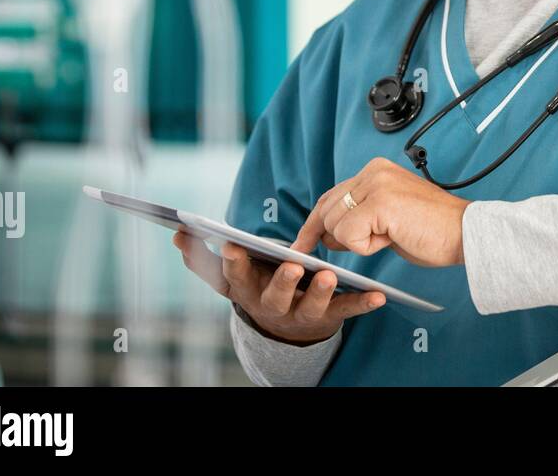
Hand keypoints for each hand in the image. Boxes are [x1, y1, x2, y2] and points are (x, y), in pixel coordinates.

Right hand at [173, 231, 383, 344]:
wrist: (285, 324)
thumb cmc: (257, 284)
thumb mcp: (229, 273)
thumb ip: (202, 254)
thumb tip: (177, 232)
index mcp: (247, 290)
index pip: (235, 277)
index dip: (233, 263)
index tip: (231, 245)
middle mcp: (273, 305)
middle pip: (274, 297)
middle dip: (281, 281)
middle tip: (291, 266)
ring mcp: (301, 313)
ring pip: (310, 306)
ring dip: (319, 292)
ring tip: (328, 274)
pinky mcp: (329, 316)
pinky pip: (347, 310)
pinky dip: (363, 304)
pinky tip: (379, 295)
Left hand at [292, 157, 470, 267]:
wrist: (464, 233)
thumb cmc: (432, 230)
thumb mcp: (387, 218)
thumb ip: (358, 217)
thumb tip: (324, 234)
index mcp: (375, 170)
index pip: (331, 196)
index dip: (315, 223)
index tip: (302, 243)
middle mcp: (372, 171)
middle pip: (327, 211)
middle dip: (336, 236)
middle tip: (372, 242)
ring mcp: (375, 185)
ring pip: (334, 223)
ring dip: (358, 241)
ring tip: (391, 234)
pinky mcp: (379, 204)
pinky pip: (348, 235)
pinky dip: (365, 247)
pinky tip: (391, 238)